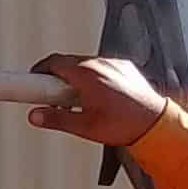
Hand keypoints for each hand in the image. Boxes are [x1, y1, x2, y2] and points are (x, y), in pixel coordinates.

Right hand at [28, 53, 170, 152]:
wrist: (156, 125)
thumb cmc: (125, 126)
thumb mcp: (84, 126)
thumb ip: (56, 119)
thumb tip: (35, 116)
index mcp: (85, 74)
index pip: (53, 63)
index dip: (39, 71)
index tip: (31, 80)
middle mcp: (99, 64)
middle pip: (67, 62)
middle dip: (56, 77)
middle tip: (52, 96)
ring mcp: (113, 64)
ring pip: (84, 63)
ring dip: (75, 77)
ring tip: (77, 100)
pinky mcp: (124, 67)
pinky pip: (101, 66)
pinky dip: (93, 76)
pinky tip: (97, 96)